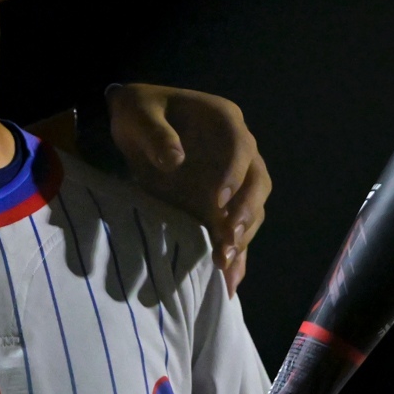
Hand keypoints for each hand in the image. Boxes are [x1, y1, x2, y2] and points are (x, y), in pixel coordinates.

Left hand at [106, 84, 268, 291]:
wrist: (136, 125)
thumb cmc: (140, 112)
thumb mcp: (139, 115)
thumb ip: (156, 134)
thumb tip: (175, 161)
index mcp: (225, 121)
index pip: (241, 147)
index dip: (234, 174)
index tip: (218, 200)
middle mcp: (238, 151)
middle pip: (258, 182)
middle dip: (246, 211)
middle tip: (228, 236)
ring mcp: (232, 180)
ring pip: (251, 209)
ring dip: (242, 236)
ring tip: (225, 262)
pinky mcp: (218, 204)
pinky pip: (233, 229)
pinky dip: (234, 254)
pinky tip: (229, 281)